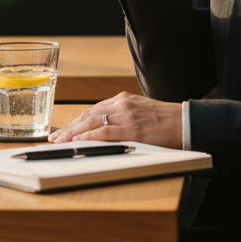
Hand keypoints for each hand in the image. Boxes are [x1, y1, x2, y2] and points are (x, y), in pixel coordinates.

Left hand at [48, 93, 183, 149]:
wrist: (187, 122)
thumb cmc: (166, 120)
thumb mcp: (141, 111)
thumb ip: (123, 115)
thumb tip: (104, 127)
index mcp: (124, 99)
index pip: (92, 110)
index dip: (75, 121)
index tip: (63, 130)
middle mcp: (122, 104)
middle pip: (87, 115)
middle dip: (68, 128)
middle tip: (54, 138)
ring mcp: (127, 115)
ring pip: (91, 121)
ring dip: (72, 133)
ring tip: (59, 142)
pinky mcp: (133, 129)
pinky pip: (104, 131)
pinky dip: (88, 136)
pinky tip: (77, 141)